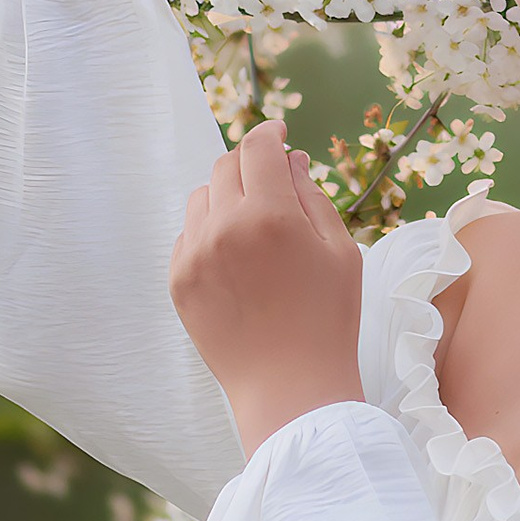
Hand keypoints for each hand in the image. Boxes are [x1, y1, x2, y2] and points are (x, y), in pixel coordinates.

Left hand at [172, 121, 365, 455]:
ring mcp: (195, 255)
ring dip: (226, 197)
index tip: (278, 133)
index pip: (258, 147)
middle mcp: (225, 228)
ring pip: (202, 198)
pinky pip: (187, 235)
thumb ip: (312, 197)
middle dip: (250, 165)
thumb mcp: (340, 252)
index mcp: (271, 215)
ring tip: (254, 226)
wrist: (290, 388)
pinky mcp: (178, 281)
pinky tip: (236, 259)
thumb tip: (291, 160)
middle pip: (226, 166)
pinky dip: (209, 232)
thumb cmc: (328, 320)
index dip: (269, 132)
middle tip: (271, 182)